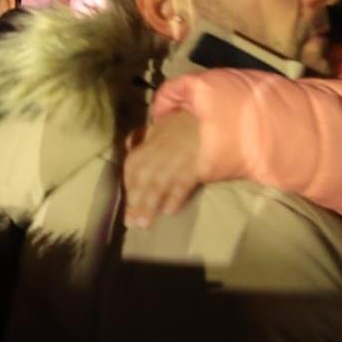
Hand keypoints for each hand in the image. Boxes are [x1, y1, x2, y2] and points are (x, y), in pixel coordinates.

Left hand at [123, 111, 202, 228]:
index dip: (129, 184)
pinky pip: (183, 182)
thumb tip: (129, 144)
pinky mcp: (197, 164)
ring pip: (160, 183)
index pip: (133, 164)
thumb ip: (145, 136)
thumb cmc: (187, 122)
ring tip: (145, 225)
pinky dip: (175, 197)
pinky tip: (169, 212)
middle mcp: (161, 151)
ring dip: (151, 204)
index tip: (128, 202)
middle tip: (131, 223)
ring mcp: (178, 158)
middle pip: (144, 178)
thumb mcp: (162, 124)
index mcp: (151, 141)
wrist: (213, 116)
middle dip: (137, 200)